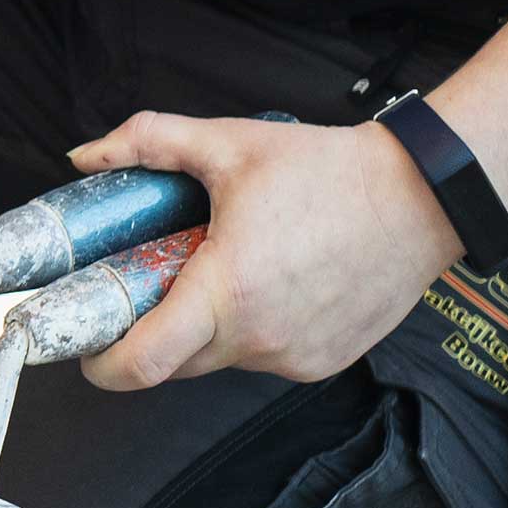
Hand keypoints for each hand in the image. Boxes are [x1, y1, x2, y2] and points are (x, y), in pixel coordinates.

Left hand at [63, 113, 460, 389]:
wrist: (423, 197)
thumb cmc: (330, 172)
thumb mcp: (227, 143)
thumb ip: (146, 143)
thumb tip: (84, 154)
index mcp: (226, 292)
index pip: (143, 362)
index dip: (102, 365)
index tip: (85, 348)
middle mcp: (259, 338)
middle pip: (174, 362)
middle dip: (151, 331)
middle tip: (150, 284)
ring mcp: (294, 358)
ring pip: (220, 359)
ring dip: (205, 327)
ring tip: (223, 269)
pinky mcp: (323, 363)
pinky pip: (264, 357)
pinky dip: (251, 330)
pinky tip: (269, 284)